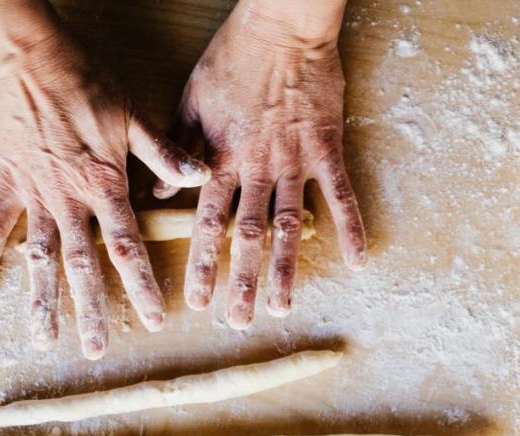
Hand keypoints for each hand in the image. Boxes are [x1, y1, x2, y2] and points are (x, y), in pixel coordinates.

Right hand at [0, 1, 209, 357]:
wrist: (27, 54)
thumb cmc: (86, 81)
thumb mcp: (134, 116)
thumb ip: (164, 154)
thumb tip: (201, 178)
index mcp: (105, 186)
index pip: (129, 248)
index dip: (143, 287)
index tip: (156, 320)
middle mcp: (69, 199)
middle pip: (83, 265)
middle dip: (91, 310)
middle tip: (98, 350)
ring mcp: (34, 193)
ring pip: (39, 256)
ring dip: (40, 300)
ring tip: (43, 340)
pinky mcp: (6, 181)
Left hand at [155, 1, 365, 327]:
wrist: (281, 28)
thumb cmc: (233, 59)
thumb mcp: (189, 101)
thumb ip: (178, 150)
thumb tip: (161, 194)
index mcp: (221, 157)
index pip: (208, 221)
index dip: (203, 262)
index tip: (197, 299)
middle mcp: (257, 167)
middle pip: (247, 234)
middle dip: (240, 281)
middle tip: (237, 321)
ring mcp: (295, 161)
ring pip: (289, 224)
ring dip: (285, 269)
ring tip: (281, 307)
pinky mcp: (327, 149)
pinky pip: (341, 194)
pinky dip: (351, 227)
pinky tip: (359, 260)